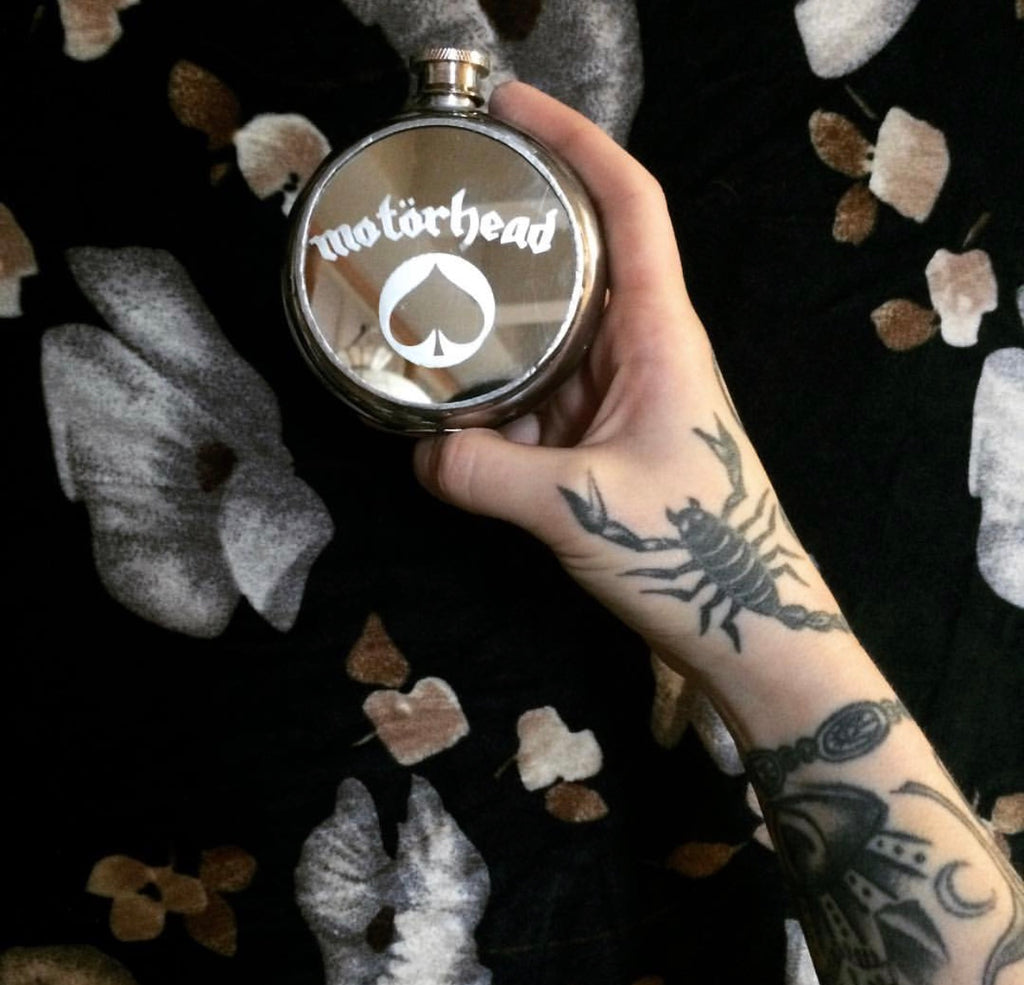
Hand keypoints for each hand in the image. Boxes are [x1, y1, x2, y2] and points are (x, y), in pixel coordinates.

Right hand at [413, 81, 844, 683]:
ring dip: (490, 332)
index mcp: (659, 333)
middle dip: (508, 236)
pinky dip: (495, 402)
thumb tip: (418, 456)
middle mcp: (641, 347)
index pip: (628, 204)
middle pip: (575, 260)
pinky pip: (540, 398)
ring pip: (548, 335)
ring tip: (415, 315)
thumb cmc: (697, 553)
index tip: (510, 109)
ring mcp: (620, 394)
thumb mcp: (583, 508)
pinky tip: (446, 411)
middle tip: (432, 220)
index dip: (576, 141)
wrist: (750, 625)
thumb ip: (489, 476)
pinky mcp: (603, 437)